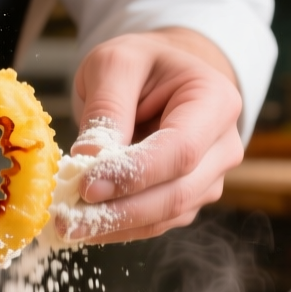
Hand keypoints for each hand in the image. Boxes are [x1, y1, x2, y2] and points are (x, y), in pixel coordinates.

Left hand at [66, 28, 244, 243]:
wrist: (162, 76)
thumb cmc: (142, 64)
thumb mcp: (116, 63)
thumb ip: (107, 108)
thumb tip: (88, 161)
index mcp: (216, 102)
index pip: (180, 150)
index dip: (134, 174)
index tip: (86, 187)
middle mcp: (223, 146)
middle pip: (178, 192)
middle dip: (121, 211)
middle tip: (67, 220)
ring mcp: (211, 177)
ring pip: (167, 215)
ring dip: (116, 225)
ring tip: (67, 225)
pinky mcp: (190, 199)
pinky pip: (157, 222)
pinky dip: (120, 228)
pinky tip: (85, 225)